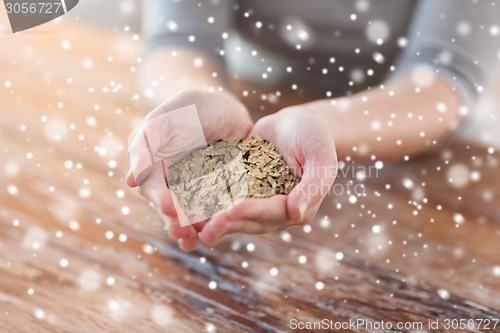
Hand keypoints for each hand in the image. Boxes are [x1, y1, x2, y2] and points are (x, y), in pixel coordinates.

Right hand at [126, 90, 252, 250]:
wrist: (223, 106)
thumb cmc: (188, 108)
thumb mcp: (165, 118)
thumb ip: (147, 143)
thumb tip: (131, 181)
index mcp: (157, 168)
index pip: (155, 189)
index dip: (160, 200)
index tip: (168, 209)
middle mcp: (175, 183)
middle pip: (172, 208)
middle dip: (176, 222)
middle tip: (182, 232)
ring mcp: (199, 189)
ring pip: (194, 213)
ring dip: (193, 229)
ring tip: (195, 241)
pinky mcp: (222, 191)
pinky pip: (218, 208)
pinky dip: (218, 220)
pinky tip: (221, 229)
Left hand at [199, 107, 337, 246]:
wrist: (296, 122)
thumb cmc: (315, 136)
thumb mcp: (321, 156)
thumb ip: (314, 185)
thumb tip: (297, 214)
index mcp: (297, 206)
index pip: (274, 213)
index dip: (254, 212)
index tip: (235, 209)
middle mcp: (275, 210)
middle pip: (250, 219)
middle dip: (228, 222)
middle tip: (205, 227)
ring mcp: (256, 200)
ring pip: (234, 213)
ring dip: (214, 219)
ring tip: (192, 223)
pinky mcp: (240, 188)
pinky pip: (224, 196)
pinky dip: (207, 200)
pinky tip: (188, 201)